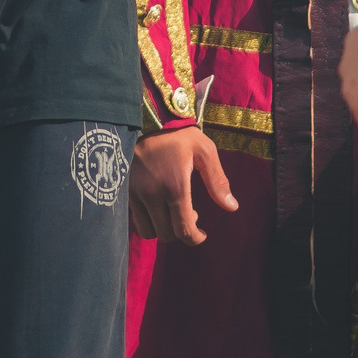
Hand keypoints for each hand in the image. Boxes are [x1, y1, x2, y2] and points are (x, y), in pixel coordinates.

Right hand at [130, 126, 237, 242]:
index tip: (201, 234)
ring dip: (163, 229)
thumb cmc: (180, 136)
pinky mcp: (125, 191)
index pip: (183, 229)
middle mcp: (153, 193)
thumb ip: (218, 180)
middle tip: (189, 215)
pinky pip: (136, 221)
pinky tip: (157, 207)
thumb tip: (232, 207)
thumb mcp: (204, 151)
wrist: (146, 119)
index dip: (195, 238)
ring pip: (149, 231)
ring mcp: (136, 193)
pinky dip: (149, 221)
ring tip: (171, 212)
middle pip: (166, 234)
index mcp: (175, 185)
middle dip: (181, 232)